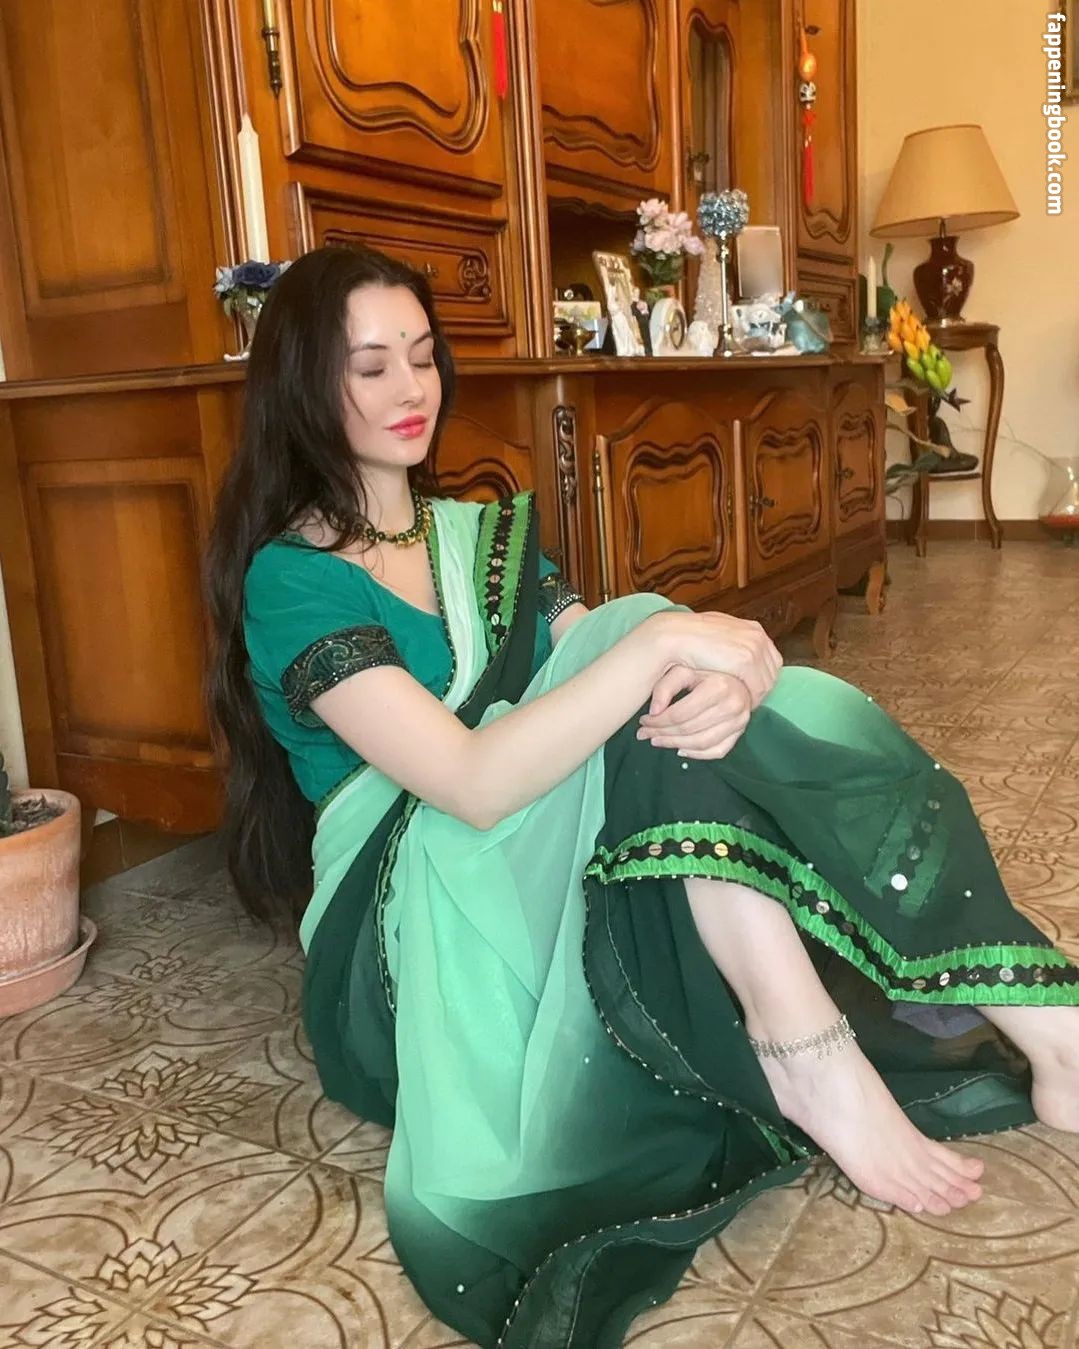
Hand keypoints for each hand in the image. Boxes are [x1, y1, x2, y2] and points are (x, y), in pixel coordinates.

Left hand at [637, 666, 751, 758]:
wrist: (737, 675)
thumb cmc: (705, 671)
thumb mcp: (684, 669)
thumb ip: (666, 686)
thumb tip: (653, 712)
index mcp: (718, 687)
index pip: (680, 713)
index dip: (657, 721)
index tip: (643, 721)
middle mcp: (732, 705)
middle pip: (689, 729)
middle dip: (662, 734)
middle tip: (644, 734)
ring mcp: (739, 721)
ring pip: (701, 743)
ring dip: (675, 745)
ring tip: (657, 741)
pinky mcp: (740, 732)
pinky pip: (717, 751)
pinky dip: (697, 754)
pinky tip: (680, 749)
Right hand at [650, 611, 781, 706]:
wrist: (674, 634)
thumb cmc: (688, 636)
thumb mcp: (715, 636)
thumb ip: (731, 644)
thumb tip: (735, 654)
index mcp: (752, 628)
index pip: (771, 659)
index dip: (762, 677)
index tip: (750, 690)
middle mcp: (757, 635)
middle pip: (772, 671)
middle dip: (761, 688)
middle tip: (747, 702)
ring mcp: (753, 647)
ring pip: (767, 682)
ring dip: (756, 696)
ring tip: (742, 706)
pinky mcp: (745, 660)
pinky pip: (757, 688)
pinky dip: (750, 699)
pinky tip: (738, 706)